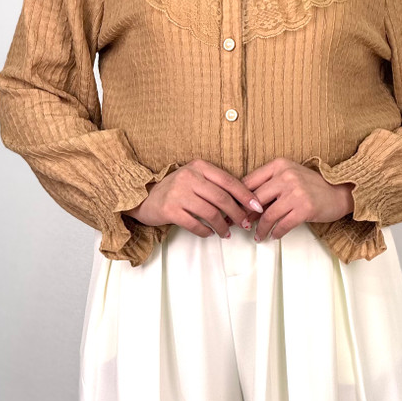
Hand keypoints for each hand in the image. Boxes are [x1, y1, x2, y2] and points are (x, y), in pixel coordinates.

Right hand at [123, 158, 263, 238]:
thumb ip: (215, 185)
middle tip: (245, 224)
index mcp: (199, 166)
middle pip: (222, 198)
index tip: (257, 207)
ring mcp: (178, 193)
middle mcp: (188, 177)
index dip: (245, 195)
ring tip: (226, 233)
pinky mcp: (169, 209)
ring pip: (210, 213)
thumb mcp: (195, 178)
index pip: (228, 181)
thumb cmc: (177, 189)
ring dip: (222, 226)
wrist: (144, 197)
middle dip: (237, 214)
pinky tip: (209, 234)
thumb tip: (243, 203)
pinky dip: (206, 231)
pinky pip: (195, 224)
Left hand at [240, 157, 354, 240]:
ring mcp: (296, 192)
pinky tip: (273, 236)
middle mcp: (286, 176)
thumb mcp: (289, 175)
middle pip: (255, 199)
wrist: (339, 192)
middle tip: (241, 225)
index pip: (249, 181)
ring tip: (258, 235)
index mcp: (279, 165)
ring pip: (268, 215)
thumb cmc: (311, 186)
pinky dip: (276, 232)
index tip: (232, 210)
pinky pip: (282, 224)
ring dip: (260, 228)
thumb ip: (269, 184)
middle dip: (246, 215)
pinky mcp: (305, 208)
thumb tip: (245, 204)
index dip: (238, 198)